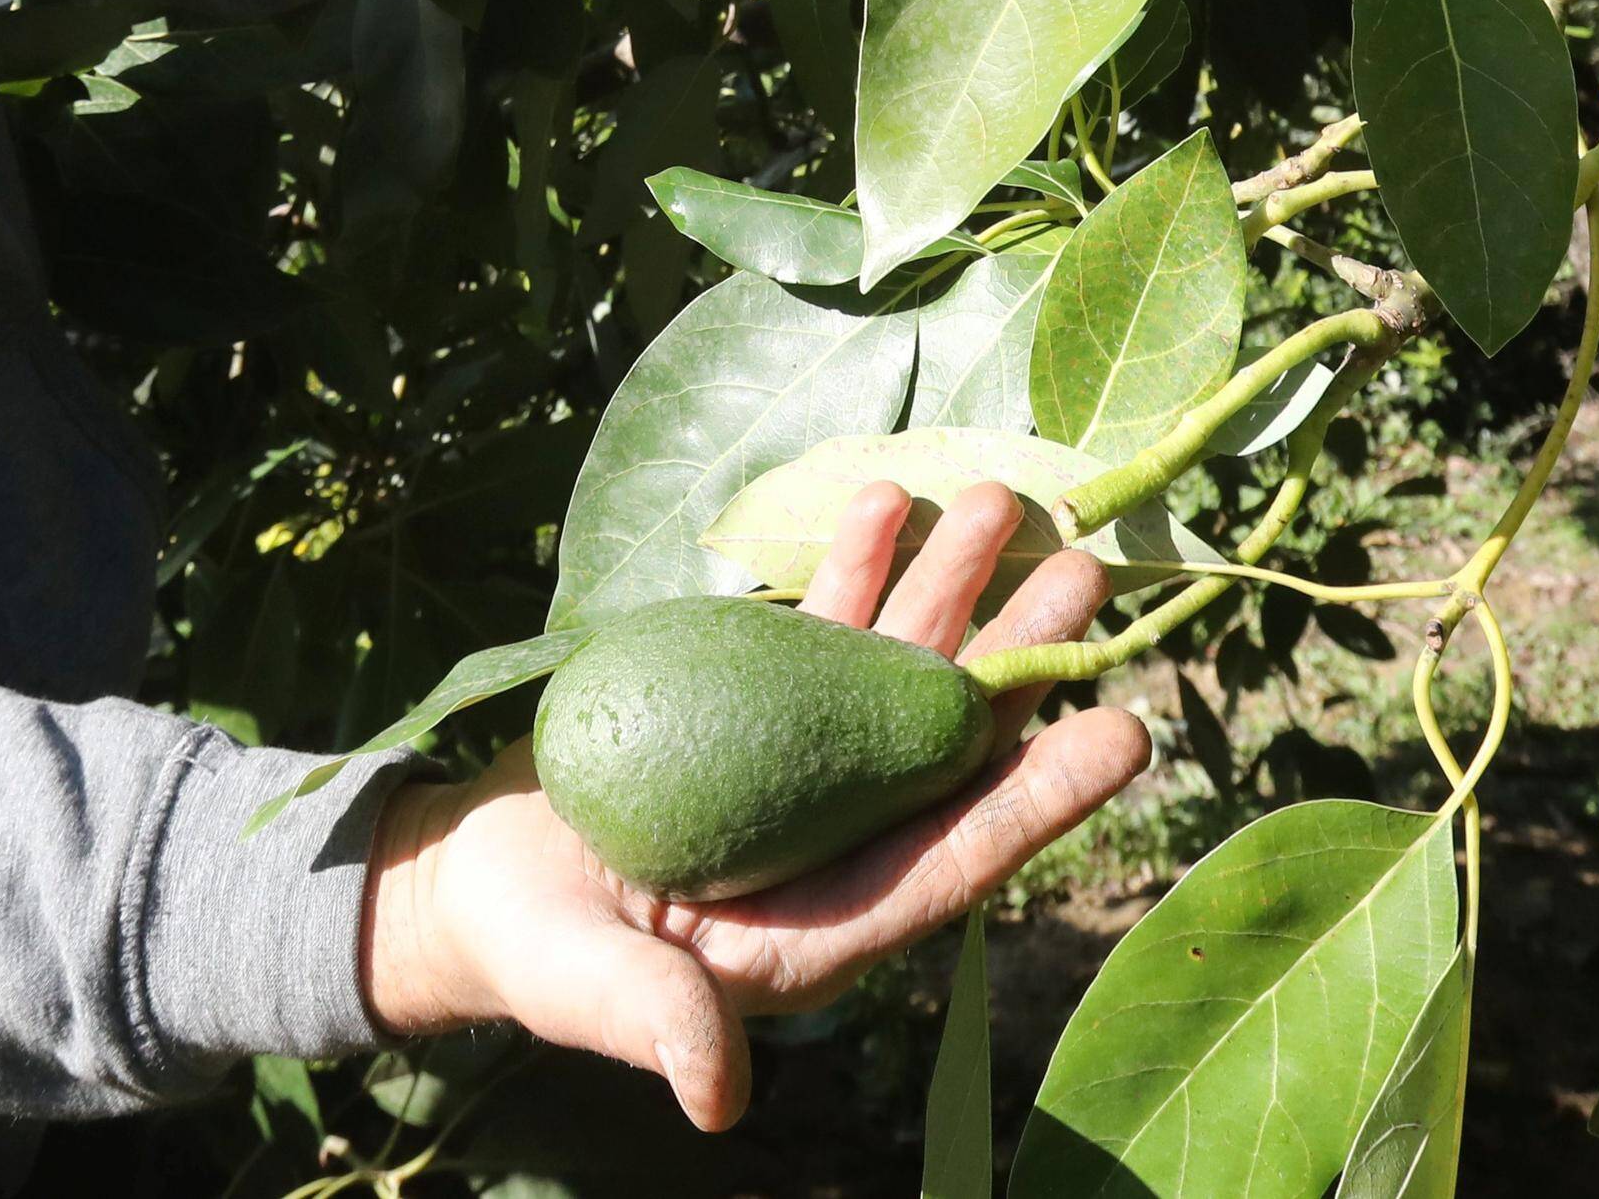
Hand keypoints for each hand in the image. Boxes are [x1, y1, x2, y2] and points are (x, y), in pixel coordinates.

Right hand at [351, 481, 1147, 1131]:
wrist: (475, 880)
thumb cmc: (535, 948)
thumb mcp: (589, 989)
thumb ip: (657, 1025)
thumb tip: (718, 1099)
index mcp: (828, 926)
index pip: (955, 860)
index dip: (1040, 800)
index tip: (1123, 732)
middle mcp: (839, 839)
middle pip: (952, 742)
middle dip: (1019, 656)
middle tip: (1087, 567)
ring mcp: (804, 763)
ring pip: (899, 667)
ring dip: (950, 585)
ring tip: (1001, 501)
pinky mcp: (755, 702)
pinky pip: (823, 628)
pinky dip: (855, 564)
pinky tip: (884, 499)